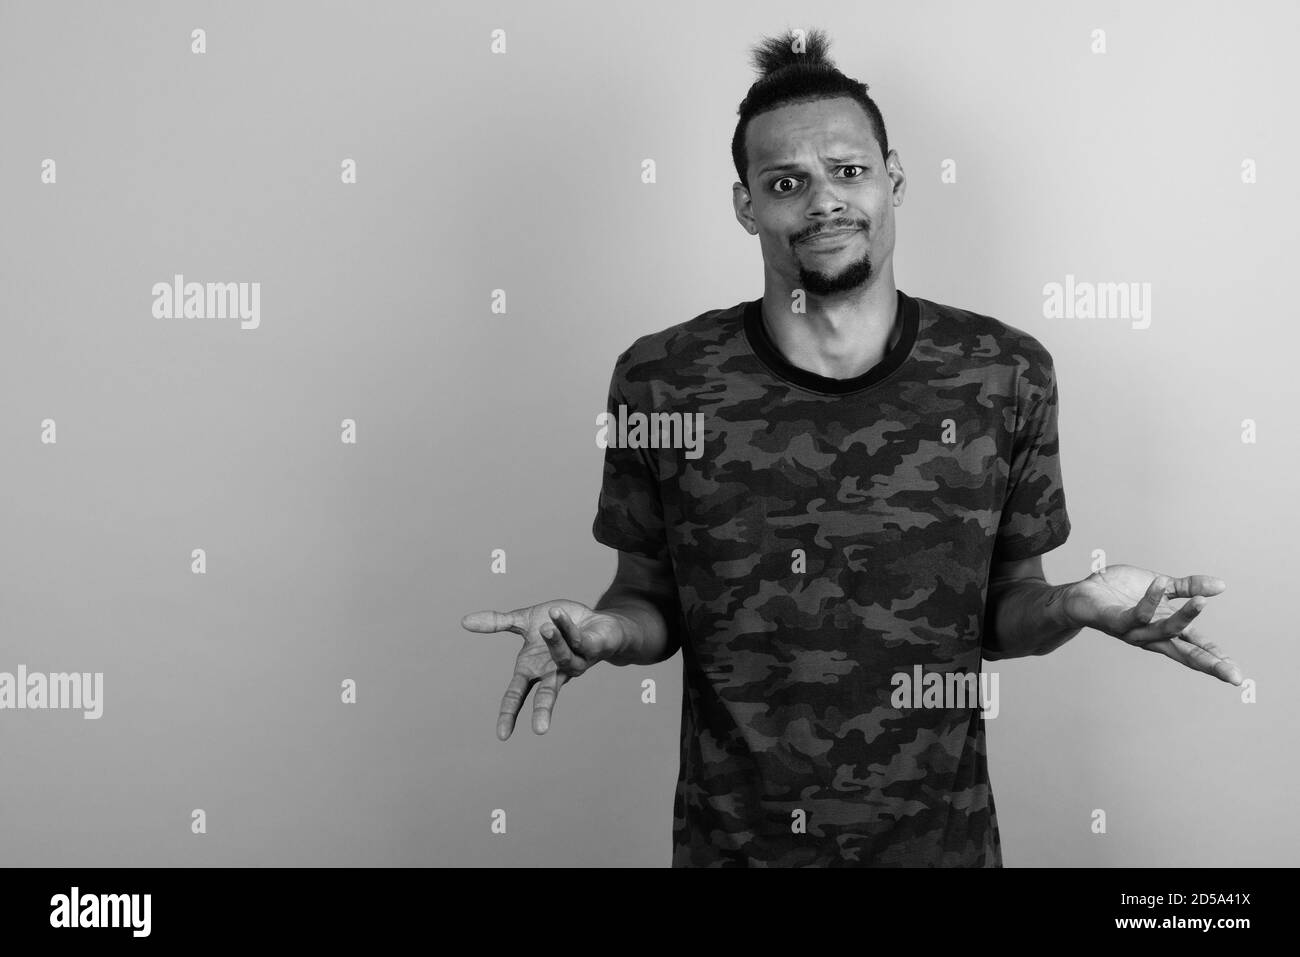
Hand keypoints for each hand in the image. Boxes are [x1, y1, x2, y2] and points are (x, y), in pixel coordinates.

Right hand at [460, 600, 630, 738]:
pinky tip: (557, 614)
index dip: (509, 713)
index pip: (517, 694)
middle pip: (547, 694)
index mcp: (533, 669)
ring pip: (563, 657)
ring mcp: (575, 662)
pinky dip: (566, 626)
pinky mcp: (592, 649)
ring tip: (545, 628)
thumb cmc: (557, 625)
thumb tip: (464, 621)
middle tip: (540, 730)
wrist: (593, 618)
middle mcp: (554, 671)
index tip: (503, 736)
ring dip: (554, 641)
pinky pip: (577, 639)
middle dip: (542, 710)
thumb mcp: (523, 620)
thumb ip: (497, 622)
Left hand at [1062, 564, 1241, 684]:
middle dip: (1209, 663)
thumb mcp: (1162, 586)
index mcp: (1165, 629)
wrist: (1081, 593)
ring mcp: (1133, 631)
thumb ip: (1188, 587)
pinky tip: (1159, 584)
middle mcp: (1151, 636)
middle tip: (1232, 675)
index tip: (1238, 676)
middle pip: (1185, 654)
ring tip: (1201, 602)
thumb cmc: (1121, 593)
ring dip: (1184, 617)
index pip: (1196, 647)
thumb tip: (1221, 586)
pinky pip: (1135, 614)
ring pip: (1163, 630)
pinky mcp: (1114, 621)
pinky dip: (1149, 600)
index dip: (1217, 660)